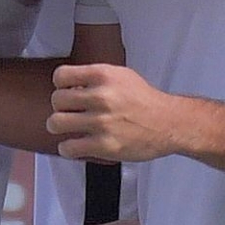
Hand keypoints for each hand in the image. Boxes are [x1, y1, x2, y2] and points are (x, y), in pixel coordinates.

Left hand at [49, 64, 183, 161]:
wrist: (169, 123)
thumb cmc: (145, 101)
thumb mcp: (121, 75)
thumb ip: (95, 78)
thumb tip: (70, 86)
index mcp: (104, 75)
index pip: (61, 76)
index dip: (61, 85)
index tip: (67, 92)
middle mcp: (101, 97)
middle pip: (56, 100)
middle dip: (61, 107)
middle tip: (69, 112)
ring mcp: (102, 122)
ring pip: (56, 123)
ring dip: (59, 127)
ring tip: (68, 129)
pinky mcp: (104, 146)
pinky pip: (67, 148)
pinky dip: (67, 149)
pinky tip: (76, 145)